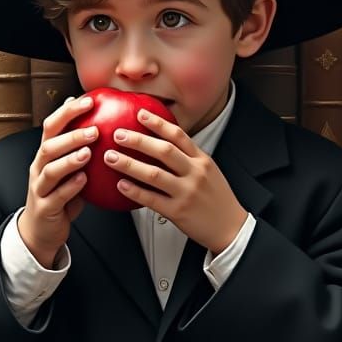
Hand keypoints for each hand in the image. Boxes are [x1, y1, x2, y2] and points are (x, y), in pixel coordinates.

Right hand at [17, 95, 99, 266]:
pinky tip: (84, 180)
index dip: (68, 112)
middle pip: (49, 145)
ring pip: (50, 169)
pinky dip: (70, 187)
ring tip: (88, 153)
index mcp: (46, 154)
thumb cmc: (59, 196)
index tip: (88, 101)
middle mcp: (39, 167)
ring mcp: (40, 187)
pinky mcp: (45, 207)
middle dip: (71, 135)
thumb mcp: (69, 169)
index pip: (52, 126)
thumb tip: (102, 124)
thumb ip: (81, 149)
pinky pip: (57, 196)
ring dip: (69, 159)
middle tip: (94, 130)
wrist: (41, 229)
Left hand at [103, 109, 248, 254]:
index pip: (178, 135)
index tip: (140, 113)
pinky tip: (121, 185)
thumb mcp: (209, 171)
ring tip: (111, 157)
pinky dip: (134, 191)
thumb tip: (160, 145)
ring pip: (154, 174)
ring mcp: (186, 193)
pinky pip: (152, 199)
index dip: (158, 123)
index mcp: (202, 161)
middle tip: (118, 134)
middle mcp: (195, 173)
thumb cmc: (217, 199)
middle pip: (164, 151)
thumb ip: (188, 158)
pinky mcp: (178, 212)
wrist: (231, 228)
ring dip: (129, 164)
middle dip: (138, 140)